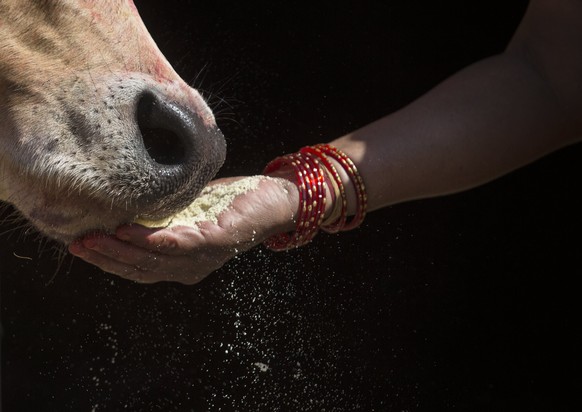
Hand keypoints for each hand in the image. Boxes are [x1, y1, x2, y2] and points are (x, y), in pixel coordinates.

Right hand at [68, 176, 297, 283]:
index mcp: (181, 264)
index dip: (107, 261)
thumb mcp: (187, 212)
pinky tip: (128, 231)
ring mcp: (202, 260)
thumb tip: (124, 206)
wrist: (272, 201)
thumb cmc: (229, 205)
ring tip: (92, 238)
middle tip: (76, 244)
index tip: (79, 248)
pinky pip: (176, 243)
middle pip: (139, 269)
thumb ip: (160, 216)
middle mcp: (189, 268)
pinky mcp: (215, 243)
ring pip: (153, 259)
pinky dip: (150, 238)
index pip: (137, 268)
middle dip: (105, 258)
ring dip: (119, 249)